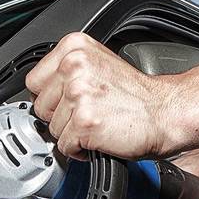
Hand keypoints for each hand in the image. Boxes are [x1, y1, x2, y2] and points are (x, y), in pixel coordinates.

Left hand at [26, 32, 167, 160]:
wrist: (165, 113)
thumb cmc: (136, 96)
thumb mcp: (98, 65)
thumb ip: (68, 72)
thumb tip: (42, 93)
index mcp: (74, 48)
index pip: (34, 81)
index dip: (49, 98)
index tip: (64, 104)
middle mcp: (74, 67)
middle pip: (40, 106)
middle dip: (60, 117)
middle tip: (86, 115)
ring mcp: (78, 94)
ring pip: (52, 129)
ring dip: (72, 134)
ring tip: (96, 125)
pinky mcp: (84, 122)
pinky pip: (65, 146)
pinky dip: (79, 150)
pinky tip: (98, 138)